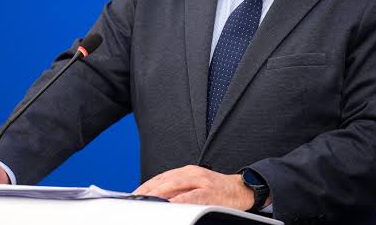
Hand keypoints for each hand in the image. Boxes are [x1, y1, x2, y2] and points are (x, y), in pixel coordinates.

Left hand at [132, 165, 254, 209]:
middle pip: (164, 180)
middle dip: (148, 190)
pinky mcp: (210, 191)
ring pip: (175, 185)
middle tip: (135, 199)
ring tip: (146, 201)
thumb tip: (159, 199)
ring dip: (159, 193)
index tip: (134, 194)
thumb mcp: (195, 185)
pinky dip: (180, 200)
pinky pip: (192, 196)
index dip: (146, 185)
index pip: (161, 177)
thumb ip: (178, 190)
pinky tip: (170, 205)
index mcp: (186, 171)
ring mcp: (201, 181)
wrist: (241, 189)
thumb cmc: (216, 190)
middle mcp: (192, 173)